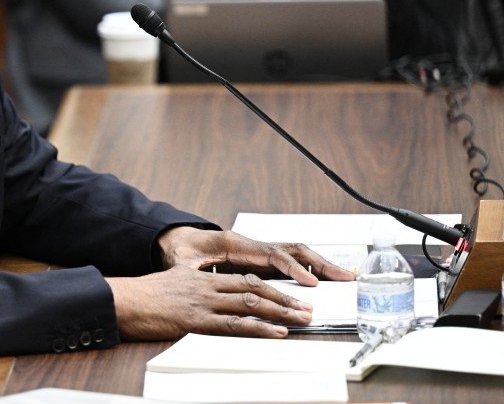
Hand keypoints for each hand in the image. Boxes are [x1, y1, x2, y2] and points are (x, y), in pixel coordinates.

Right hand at [107, 266, 312, 339]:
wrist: (123, 301)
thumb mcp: (170, 283)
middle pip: (256, 288)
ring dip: (281, 312)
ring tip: (302, 319)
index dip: (272, 287)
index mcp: (202, 276)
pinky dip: (259, 328)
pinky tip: (276, 332)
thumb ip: (191, 287)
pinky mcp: (197, 320)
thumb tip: (207, 299)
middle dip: (285, 299)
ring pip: (251, 303)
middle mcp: (207, 286)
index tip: (290, 295)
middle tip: (307, 308)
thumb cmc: (141, 296)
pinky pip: (235, 324)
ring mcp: (203, 302)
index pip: (245, 278)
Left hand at [156, 227, 355, 283]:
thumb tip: (190, 278)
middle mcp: (252, 244)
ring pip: (296, 254)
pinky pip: (290, 261)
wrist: (178, 239)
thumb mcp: (181, 261)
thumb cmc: (181, 249)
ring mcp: (258, 251)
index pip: (271, 255)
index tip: (309, 282)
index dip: (291, 268)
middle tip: (343, 277)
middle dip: (319, 263)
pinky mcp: (260, 260)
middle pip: (292, 250)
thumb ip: (188, 270)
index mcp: (235, 243)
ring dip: (320, 265)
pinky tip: (324, 280)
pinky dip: (309, 268)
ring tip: (343, 277)